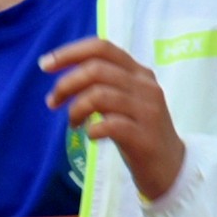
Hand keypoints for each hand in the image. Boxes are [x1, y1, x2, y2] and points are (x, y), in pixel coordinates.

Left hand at [41, 37, 187, 202]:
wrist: (171, 168)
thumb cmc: (139, 132)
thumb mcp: (124, 101)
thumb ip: (103, 85)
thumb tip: (64, 80)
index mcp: (139, 73)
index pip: (102, 48)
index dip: (70, 52)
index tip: (45, 65)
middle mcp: (145, 86)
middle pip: (96, 69)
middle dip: (66, 83)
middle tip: (53, 102)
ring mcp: (147, 111)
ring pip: (100, 95)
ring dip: (76, 109)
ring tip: (73, 122)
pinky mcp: (145, 137)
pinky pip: (110, 125)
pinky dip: (92, 129)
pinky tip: (90, 135)